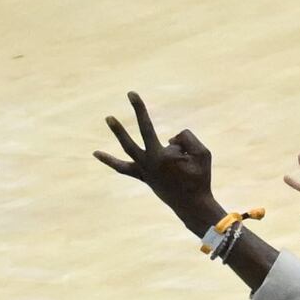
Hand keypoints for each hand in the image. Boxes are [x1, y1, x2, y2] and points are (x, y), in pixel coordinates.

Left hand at [94, 91, 225, 233]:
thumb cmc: (200, 178)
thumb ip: (186, 138)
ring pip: (127, 150)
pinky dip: (111, 160)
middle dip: (132, 115)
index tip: (131, 94)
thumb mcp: (203, 153)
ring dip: (119, 133)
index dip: (139, 109)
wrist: (192, 205)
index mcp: (161, 156)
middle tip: (127, 95)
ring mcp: (144, 171)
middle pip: (134, 136)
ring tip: (108, 118)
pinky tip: (96, 153)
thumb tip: (169, 139)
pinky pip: (124, 167)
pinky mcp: (143, 177)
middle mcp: (148, 162)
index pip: (147, 127)